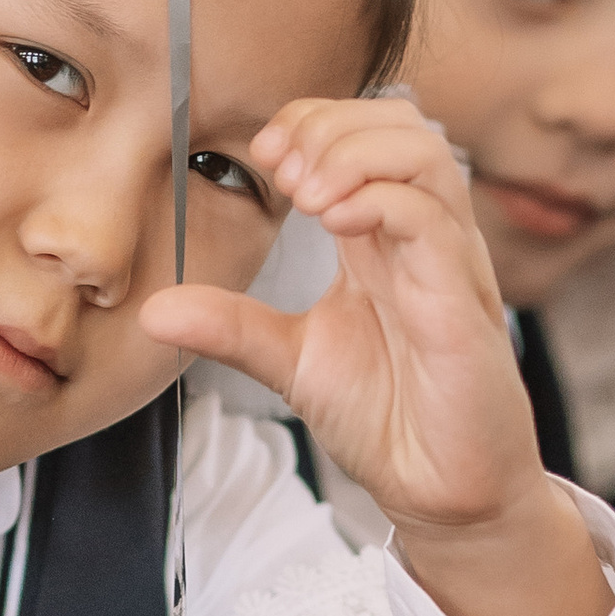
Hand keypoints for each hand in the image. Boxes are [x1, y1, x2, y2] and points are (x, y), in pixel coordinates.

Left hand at [143, 97, 609, 615]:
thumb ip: (231, 325)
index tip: (262, 155)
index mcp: (384, 238)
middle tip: (282, 166)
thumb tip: (152, 310)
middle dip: (333, 125)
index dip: (313, 124)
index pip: (364, 133)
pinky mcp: (462, 304)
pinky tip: (333, 221)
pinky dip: (381, 202)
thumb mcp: (291, 360)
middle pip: (402, 125)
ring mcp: (449, 264)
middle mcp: (423, 238)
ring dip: (355, 153)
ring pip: (427, 156)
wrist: (439, 491)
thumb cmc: (386, 417)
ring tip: (305, 191)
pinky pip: (435, 223)